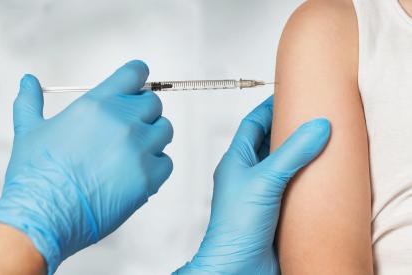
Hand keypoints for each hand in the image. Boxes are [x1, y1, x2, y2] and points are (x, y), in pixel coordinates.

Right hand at [0, 60, 172, 273]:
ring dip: (152, 138)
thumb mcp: (29, 131)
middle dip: (143, 113)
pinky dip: (156, 166)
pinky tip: (135, 173)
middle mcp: (123, 122)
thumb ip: (31, 102)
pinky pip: (167, 162)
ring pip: (164, 130)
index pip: (134, 74)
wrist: (44, 217)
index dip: (138, 77)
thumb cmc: (37, 177)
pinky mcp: (149, 176)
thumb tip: (28, 82)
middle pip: (153, 103)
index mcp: (97, 104)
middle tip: (127, 129)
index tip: (138, 85)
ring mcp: (139, 149)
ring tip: (131, 152)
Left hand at [175, 96, 329, 273]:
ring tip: (316, 140)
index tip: (287, 94)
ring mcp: (260, 191)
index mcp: (237, 160)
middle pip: (267, 141)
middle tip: (307, 115)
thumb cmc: (234, 228)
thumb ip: (292, 153)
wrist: (237, 267)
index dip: (269, 107)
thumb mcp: (265, 181)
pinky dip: (302, 177)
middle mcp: (247, 174)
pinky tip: (317, 177)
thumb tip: (316, 127)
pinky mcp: (273, 209)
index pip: (253, 124)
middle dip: (286, 127)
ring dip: (296, 153)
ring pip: (279, 163)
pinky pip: (289, 185)